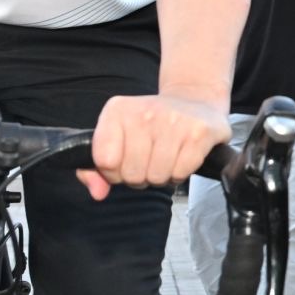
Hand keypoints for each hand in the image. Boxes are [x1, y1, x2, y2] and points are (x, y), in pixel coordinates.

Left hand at [83, 93, 230, 198]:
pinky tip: (181, 157)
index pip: (105, 161)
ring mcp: (173, 121)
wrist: (194, 100)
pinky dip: (180, 174)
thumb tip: (98, 193)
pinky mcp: (198, 132)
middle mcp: (144, 112)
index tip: (124, 163)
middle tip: (149, 161)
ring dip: (161, 176)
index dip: (114, 173)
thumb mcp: (117, 136)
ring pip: (157, 177)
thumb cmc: (151, 125)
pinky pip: (180, 174)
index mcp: (118, 110)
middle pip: (132, 174)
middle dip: (140, 177)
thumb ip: (95, 168)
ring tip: (165, 159)